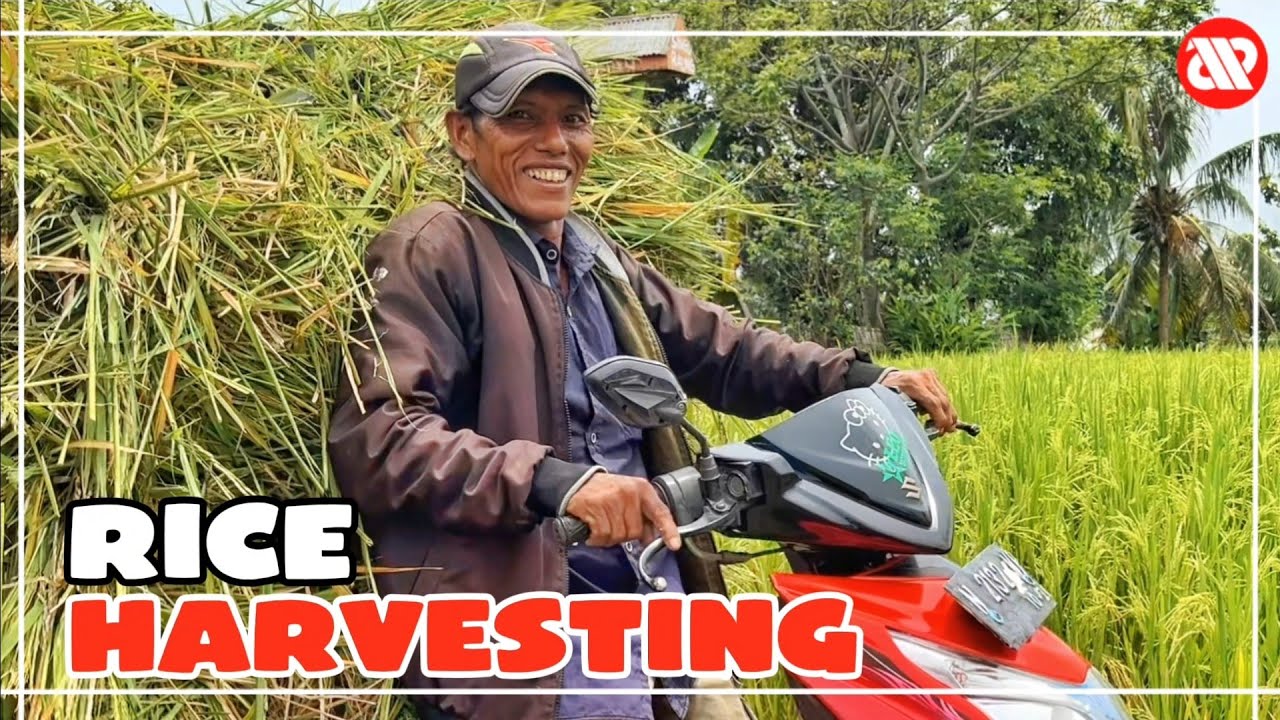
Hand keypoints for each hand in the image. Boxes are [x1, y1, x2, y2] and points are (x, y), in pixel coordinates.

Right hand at [564, 473, 681, 551]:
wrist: (576, 483)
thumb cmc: (604, 492)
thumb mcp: (629, 496)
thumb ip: (642, 515)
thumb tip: (650, 537)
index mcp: (642, 489)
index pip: (660, 511)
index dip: (669, 530)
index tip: (674, 545)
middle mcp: (629, 493)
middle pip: (635, 531)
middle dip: (623, 534)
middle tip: (612, 523)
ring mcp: (612, 500)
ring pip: (618, 536)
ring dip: (608, 537)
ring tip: (601, 523)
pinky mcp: (595, 508)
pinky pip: (602, 535)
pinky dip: (596, 538)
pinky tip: (592, 527)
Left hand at [881, 369, 957, 433]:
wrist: (887, 377)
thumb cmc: (887, 394)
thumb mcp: (894, 406)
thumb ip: (908, 416)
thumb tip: (921, 432)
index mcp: (912, 384)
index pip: (933, 403)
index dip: (940, 418)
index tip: (941, 430)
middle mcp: (923, 378)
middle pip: (943, 401)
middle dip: (948, 418)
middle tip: (948, 430)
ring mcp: (929, 375)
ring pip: (945, 397)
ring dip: (949, 412)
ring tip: (948, 425)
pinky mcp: (932, 375)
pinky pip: (942, 392)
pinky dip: (944, 404)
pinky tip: (944, 414)